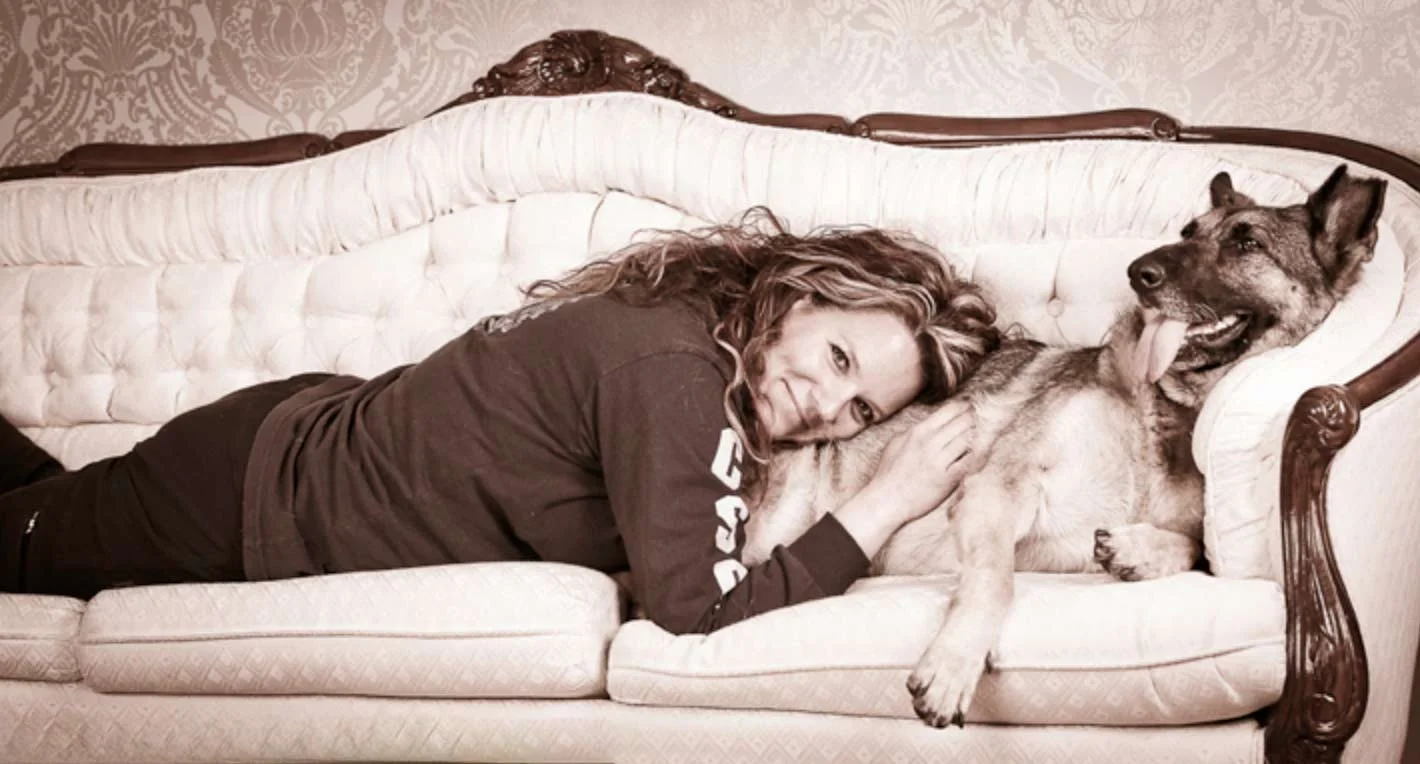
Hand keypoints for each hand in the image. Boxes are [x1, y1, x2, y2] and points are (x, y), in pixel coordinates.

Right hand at [866, 400, 975, 526]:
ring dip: (980, 436)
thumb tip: (931, 424)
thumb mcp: (897, 443)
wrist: (886, 500)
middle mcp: (931, 443)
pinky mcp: (948, 479)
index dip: (965, 407)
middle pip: (964, 422)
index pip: (950, 410)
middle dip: (976, 420)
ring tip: (987, 435)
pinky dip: (979, 455)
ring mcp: (940, 461)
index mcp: (919, 432)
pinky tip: (983, 454)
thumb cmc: (889, 473)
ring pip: (970, 439)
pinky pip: (971, 461)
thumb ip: (915, 431)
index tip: (972, 408)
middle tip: (985, 421)